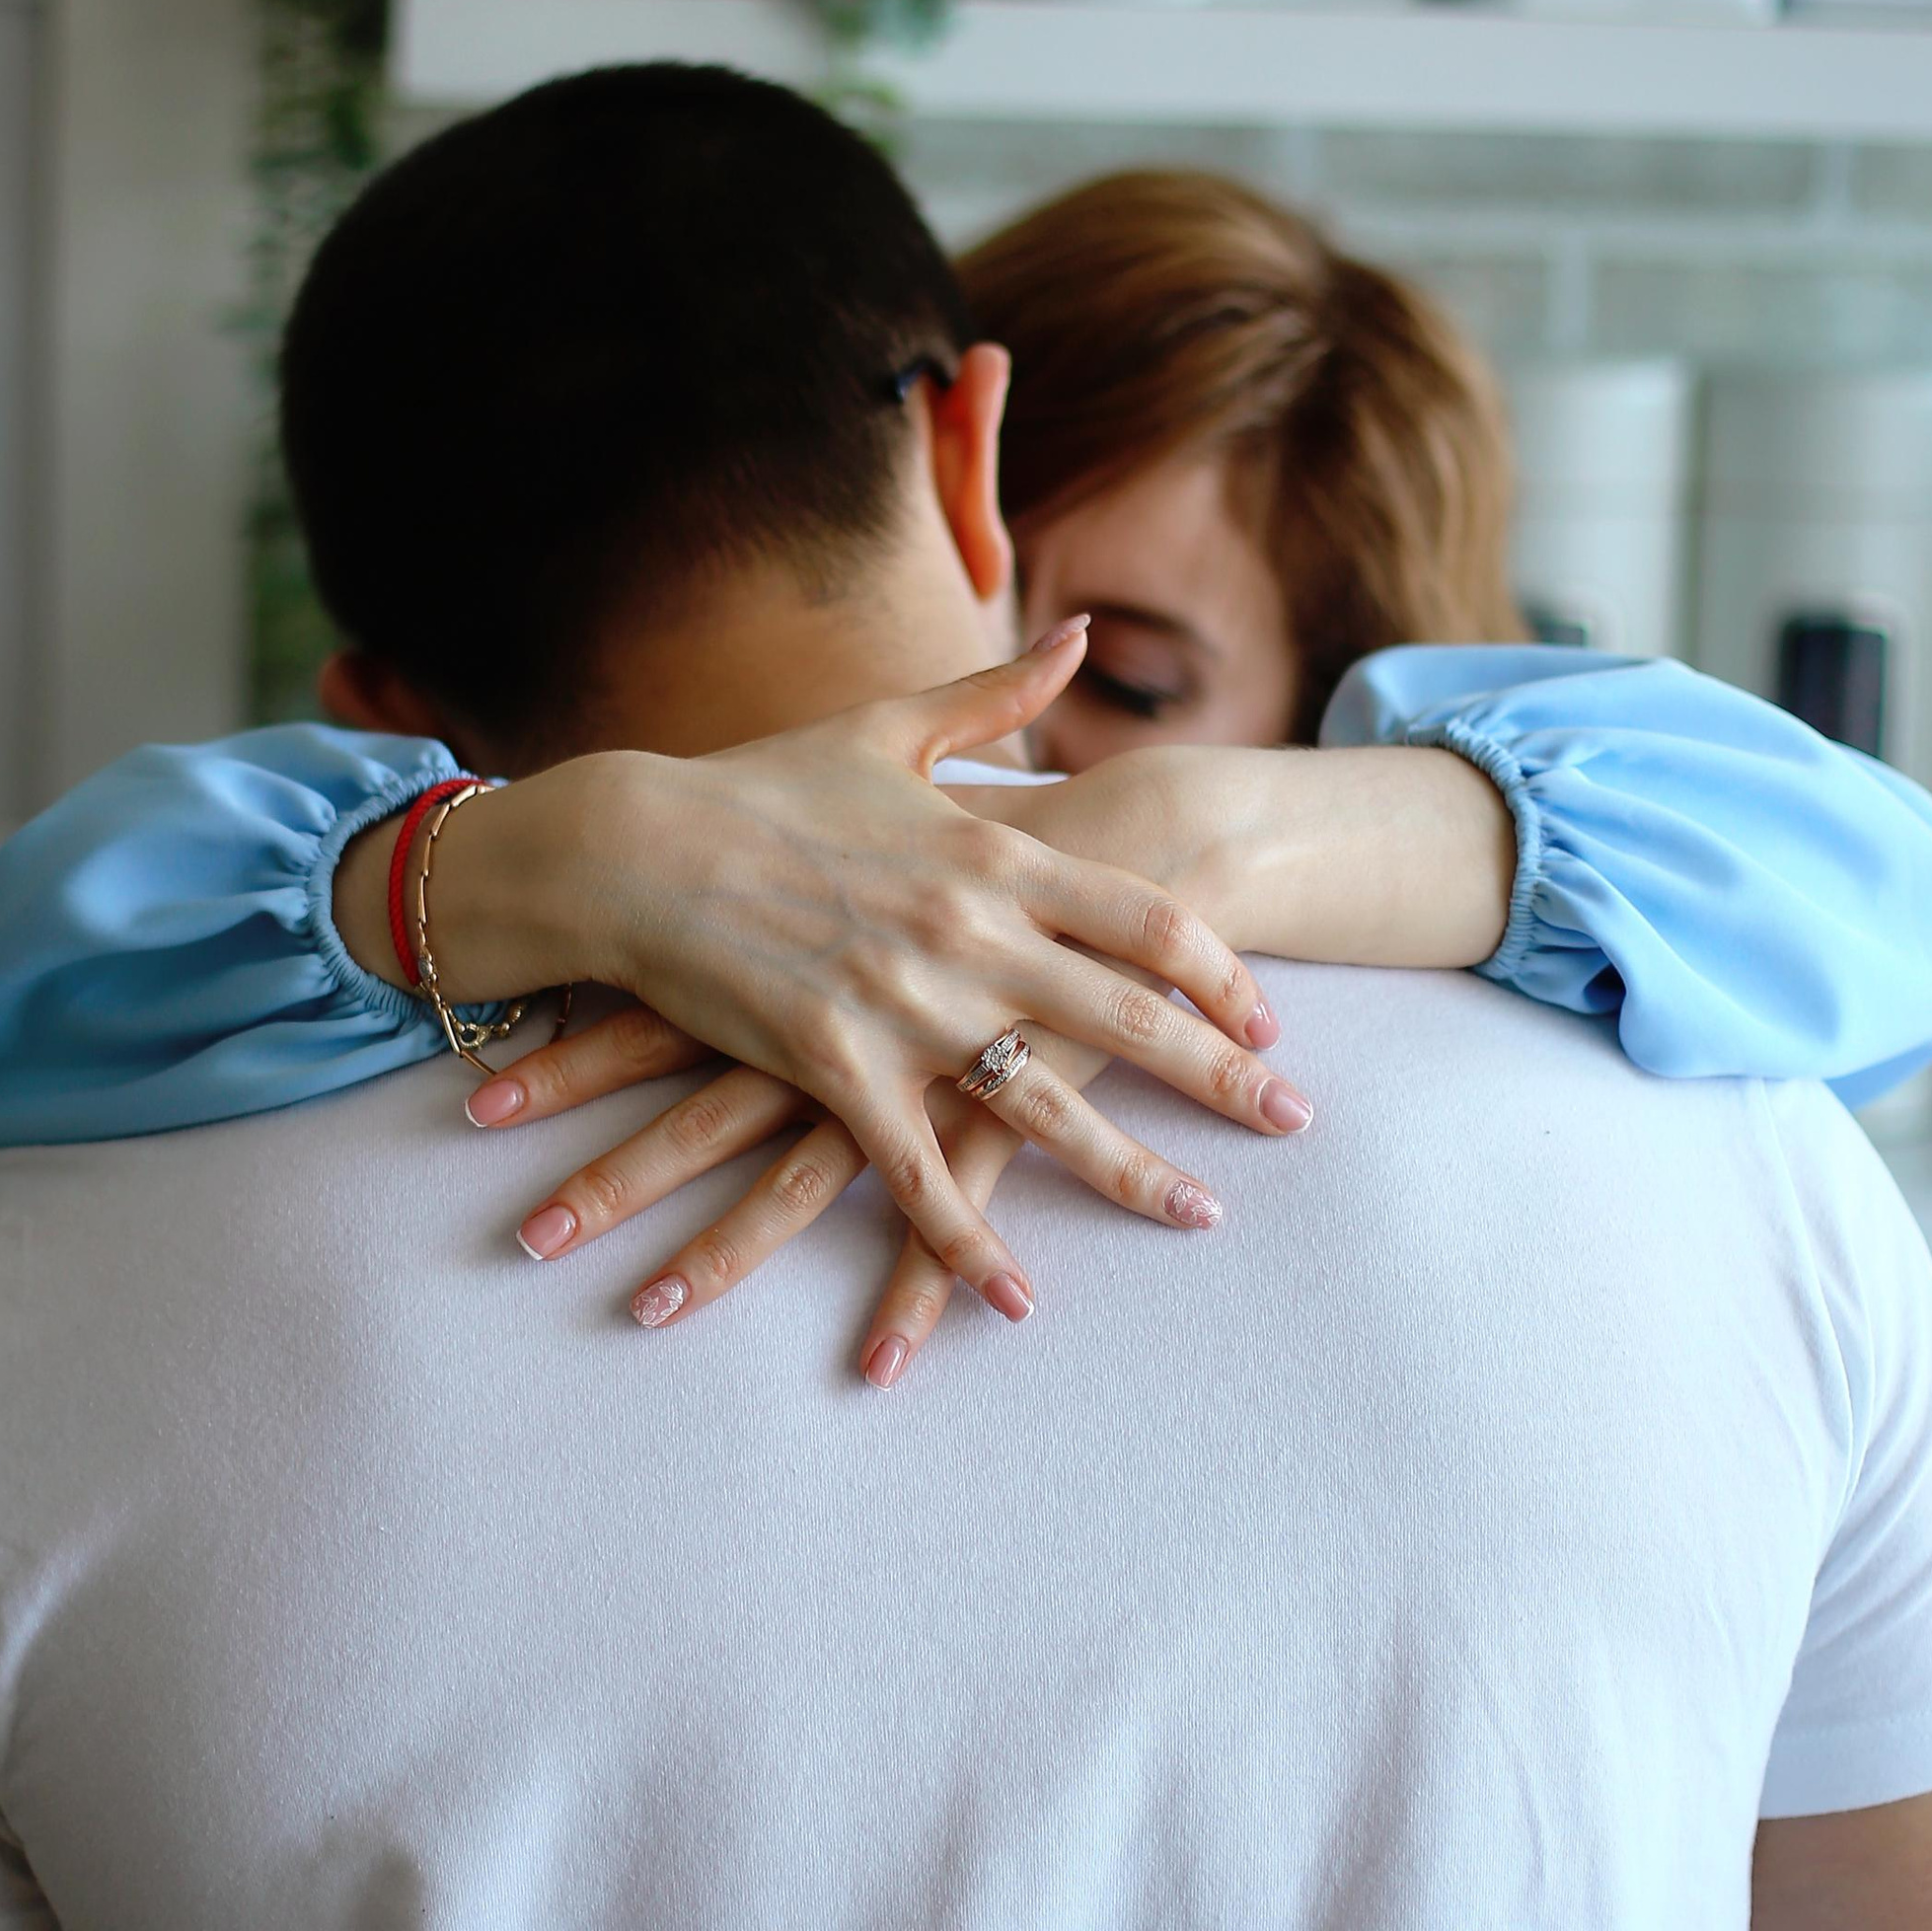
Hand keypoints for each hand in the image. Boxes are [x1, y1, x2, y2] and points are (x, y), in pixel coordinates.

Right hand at [431, 627, 1303, 1318]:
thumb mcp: (890, 728)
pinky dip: (971, 1242)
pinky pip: (917, 1175)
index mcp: (992, 851)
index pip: (1145, 917)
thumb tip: (1079, 633)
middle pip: (1130, 1017)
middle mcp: (968, 932)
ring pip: (1045, 1107)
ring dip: (1132, 1170)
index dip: (1221, 972)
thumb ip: (999, 695)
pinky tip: (1020, 1297)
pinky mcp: (833, 1068)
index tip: (1267, 1016)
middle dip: (1223, 1076)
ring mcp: (904, 1006)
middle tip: (1296, 1121)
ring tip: (1201, 1215)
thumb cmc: (761, 784)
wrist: (636, 846)